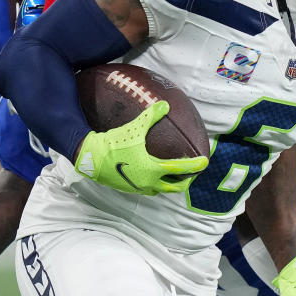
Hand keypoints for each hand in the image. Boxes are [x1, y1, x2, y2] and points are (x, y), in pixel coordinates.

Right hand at [74, 100, 208, 194]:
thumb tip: (165, 105)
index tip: (204, 163)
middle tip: (191, 175)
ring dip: (169, 185)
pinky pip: (148, 189)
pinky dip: (155, 184)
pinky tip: (151, 175)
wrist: (91, 158)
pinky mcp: (128, 188)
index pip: (180, 169)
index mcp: (153, 169)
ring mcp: (138, 188)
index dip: (194, 166)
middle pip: (174, 188)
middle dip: (185, 182)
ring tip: (173, 177)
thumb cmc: (114, 144)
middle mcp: (148, 182)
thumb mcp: (134, 129)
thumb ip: (151, 117)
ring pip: (160, 190)